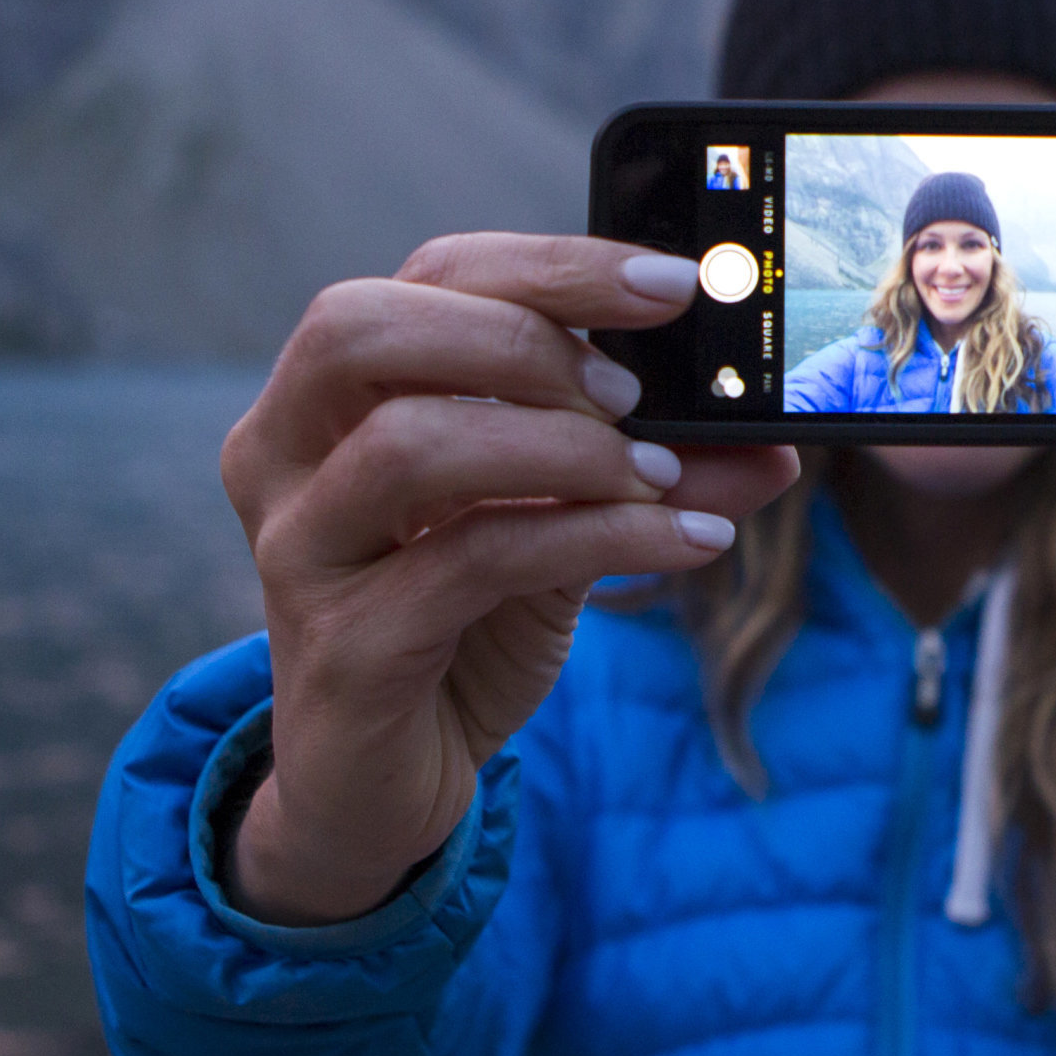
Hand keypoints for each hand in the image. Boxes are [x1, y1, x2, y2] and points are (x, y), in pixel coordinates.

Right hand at [217, 235, 798, 925]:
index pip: (427, 278)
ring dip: (560, 446)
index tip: (672, 285)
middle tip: (633, 391)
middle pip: (364, 328)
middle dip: (522, 338)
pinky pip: (469, 561)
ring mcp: (299, 551)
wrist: (382, 788)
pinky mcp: (341, 648)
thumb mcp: (562, 533)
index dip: (550, 267)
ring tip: (657, 475)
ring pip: (407, 443)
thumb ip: (649, 477)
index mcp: (331, 396)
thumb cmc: (461, 632)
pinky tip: (684, 544)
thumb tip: (773, 443)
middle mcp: (283, 456)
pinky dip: (596, 538)